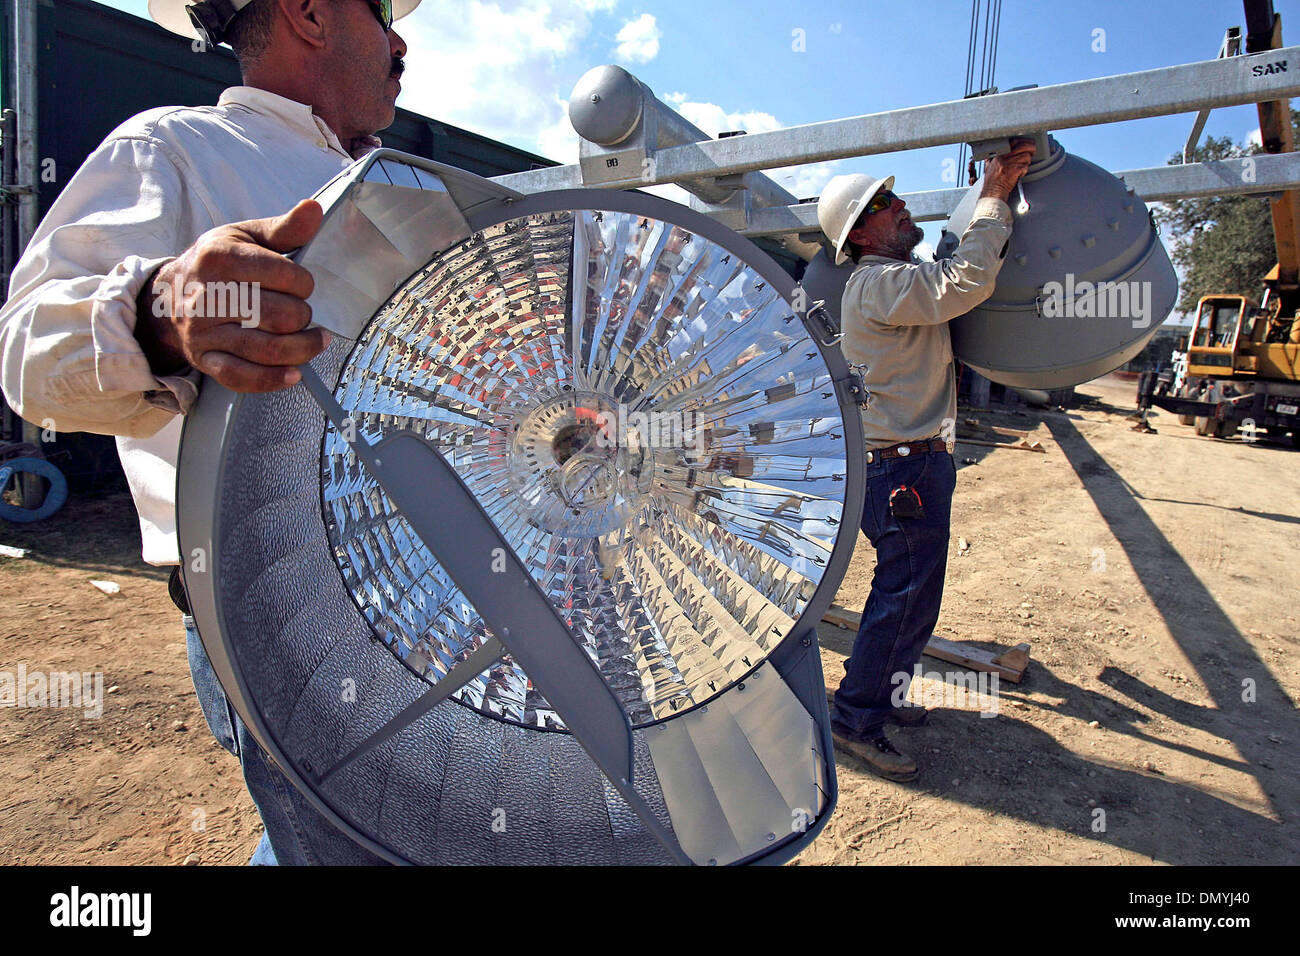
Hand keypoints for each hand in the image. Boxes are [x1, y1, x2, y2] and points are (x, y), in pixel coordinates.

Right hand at [135, 200, 330, 391]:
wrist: (165, 296)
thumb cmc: (215, 265)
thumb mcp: (244, 237)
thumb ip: (283, 228)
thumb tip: (313, 209)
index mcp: (220, 258)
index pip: (287, 276)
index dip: (304, 283)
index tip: (299, 285)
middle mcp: (208, 295)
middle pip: (283, 315)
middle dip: (303, 316)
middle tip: (299, 312)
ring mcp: (205, 332)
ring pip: (269, 350)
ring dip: (303, 349)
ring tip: (313, 340)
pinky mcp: (205, 360)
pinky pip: (242, 377)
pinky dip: (273, 380)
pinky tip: (294, 373)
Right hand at [979, 138, 1035, 201]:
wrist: (992, 194)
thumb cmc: (992, 183)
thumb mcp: (989, 168)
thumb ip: (991, 160)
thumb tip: (992, 156)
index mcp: (998, 155)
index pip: (1014, 142)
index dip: (1023, 142)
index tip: (1027, 144)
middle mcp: (1003, 157)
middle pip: (1023, 146)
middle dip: (1031, 148)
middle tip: (1033, 151)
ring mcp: (1009, 164)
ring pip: (1026, 157)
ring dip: (1026, 163)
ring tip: (1021, 168)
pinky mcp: (1014, 171)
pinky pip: (1025, 167)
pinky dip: (1024, 171)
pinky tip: (1019, 175)